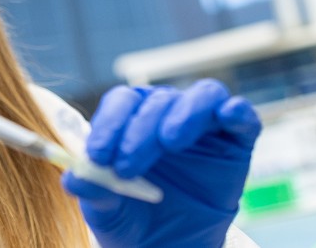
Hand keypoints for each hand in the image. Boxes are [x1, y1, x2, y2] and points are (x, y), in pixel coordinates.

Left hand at [63, 80, 261, 247]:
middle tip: (128, 165)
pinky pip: (241, 115)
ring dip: (186, 112)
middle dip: (141, 131)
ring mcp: (206, 126)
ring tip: (170, 141)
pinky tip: (226, 116)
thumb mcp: (107, 211)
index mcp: (133, 122)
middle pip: (158, 100)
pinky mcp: (237, 141)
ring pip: (202, 95)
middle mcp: (169, 114)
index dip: (111, 122)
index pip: (122, 102)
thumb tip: (74, 176)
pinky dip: (235, 111)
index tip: (99, 154)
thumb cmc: (135, 221)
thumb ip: (93, 189)